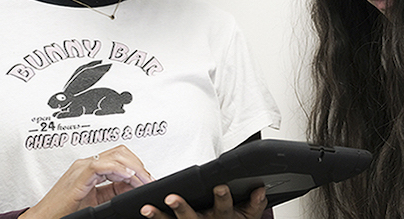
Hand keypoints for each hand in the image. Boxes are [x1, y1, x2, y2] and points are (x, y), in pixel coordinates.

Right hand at [20, 145, 153, 218]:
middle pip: (120, 152)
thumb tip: (133, 188)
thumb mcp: (96, 201)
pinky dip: (118, 170)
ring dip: (133, 168)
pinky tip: (127, 177)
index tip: (147, 179)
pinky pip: (101, 166)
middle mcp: (87, 164)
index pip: (120, 157)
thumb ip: (112, 192)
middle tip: (148, 180)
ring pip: (115, 156)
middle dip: (138, 165)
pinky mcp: (79, 177)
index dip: (137, 166)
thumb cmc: (64, 211)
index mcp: (91, 168)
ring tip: (142, 180)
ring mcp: (82, 168)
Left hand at [139, 184, 267, 218]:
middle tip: (171, 198)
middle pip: (192, 218)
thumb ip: (255, 204)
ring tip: (147, 208)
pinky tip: (143, 212)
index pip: (223, 207)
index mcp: (223, 217)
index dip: (221, 198)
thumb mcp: (248, 217)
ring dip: (159, 216)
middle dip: (182, 208)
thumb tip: (260, 189)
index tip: (219, 186)